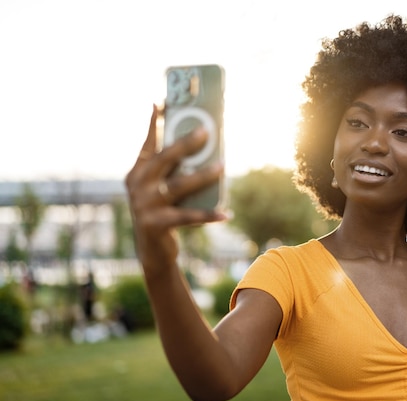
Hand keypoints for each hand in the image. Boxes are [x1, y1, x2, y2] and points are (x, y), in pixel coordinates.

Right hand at [125, 105, 226, 269]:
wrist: (152, 250)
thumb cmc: (163, 211)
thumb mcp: (162, 188)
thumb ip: (174, 170)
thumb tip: (205, 146)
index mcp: (137, 172)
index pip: (148, 143)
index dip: (154, 123)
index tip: (160, 102)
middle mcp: (137, 185)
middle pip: (164, 159)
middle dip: (185, 143)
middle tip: (206, 131)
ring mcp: (144, 205)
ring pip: (178, 186)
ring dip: (202, 176)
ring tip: (222, 168)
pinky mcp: (156, 224)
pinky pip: (188, 217)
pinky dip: (208, 215)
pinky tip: (226, 214)